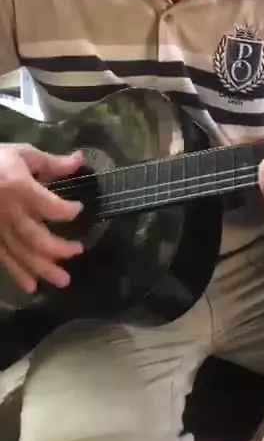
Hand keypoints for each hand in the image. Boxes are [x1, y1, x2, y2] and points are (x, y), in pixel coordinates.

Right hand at [0, 144, 83, 292]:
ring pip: (23, 253)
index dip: (68, 211)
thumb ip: (51, 163)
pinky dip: (17, 274)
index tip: (79, 210)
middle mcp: (10, 213)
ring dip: (44, 269)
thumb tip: (80, 159)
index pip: (51, 207)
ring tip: (63, 281)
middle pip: (38, 238)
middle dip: (60, 248)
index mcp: (20, 189)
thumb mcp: (23, 154)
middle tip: (78, 250)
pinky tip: (32, 287)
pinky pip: (4, 258)